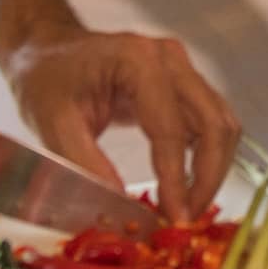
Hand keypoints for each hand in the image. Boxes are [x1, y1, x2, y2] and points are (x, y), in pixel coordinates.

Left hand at [4, 28, 240, 222]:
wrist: (47, 50)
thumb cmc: (46, 81)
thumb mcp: (53, 124)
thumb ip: (87, 166)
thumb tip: (124, 213)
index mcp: (138, 61)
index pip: (172, 127)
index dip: (177, 178)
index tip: (173, 219)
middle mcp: (171, 59)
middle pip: (214, 122)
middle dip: (208, 177)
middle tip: (187, 219)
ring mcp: (183, 68)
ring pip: (221, 122)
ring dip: (214, 168)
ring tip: (189, 207)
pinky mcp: (185, 82)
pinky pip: (211, 120)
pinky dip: (208, 155)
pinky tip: (189, 184)